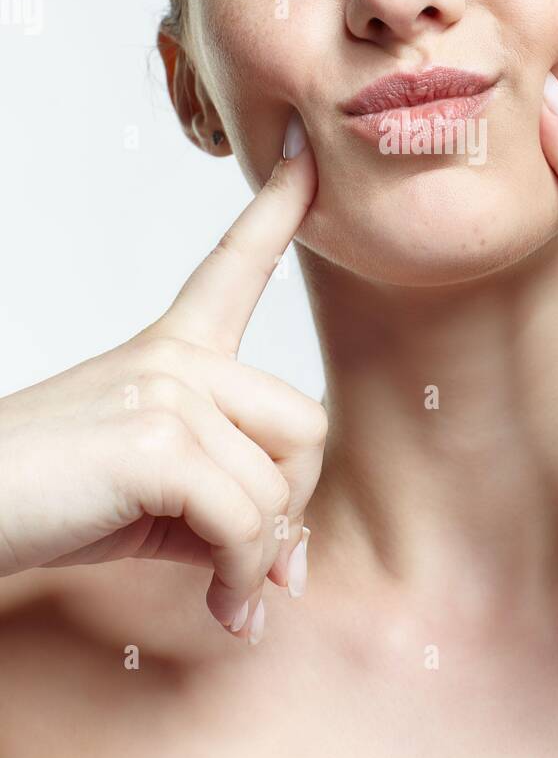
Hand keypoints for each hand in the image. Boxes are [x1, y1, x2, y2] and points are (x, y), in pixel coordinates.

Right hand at [0, 125, 321, 639]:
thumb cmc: (51, 501)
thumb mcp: (153, 496)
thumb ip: (227, 507)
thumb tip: (292, 564)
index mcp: (172, 350)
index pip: (235, 264)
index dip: (278, 206)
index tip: (303, 151)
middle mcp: (176, 357)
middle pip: (306, 424)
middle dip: (290, 504)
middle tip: (251, 561)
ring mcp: (166, 389)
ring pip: (280, 486)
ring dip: (258, 558)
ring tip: (222, 591)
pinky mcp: (155, 439)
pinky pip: (247, 521)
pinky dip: (239, 577)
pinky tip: (219, 606)